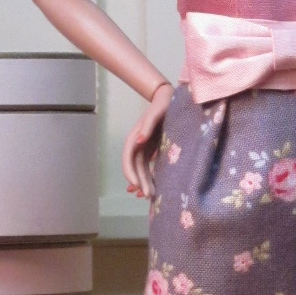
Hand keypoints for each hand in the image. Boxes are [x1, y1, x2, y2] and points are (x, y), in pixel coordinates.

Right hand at [122, 82, 173, 198]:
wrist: (168, 98)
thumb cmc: (163, 104)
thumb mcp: (156, 113)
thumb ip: (148, 127)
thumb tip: (139, 141)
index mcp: (134, 137)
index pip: (128, 159)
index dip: (130, 173)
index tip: (136, 185)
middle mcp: (137, 144)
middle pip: (135, 167)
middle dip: (140, 182)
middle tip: (148, 195)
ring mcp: (144, 148)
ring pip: (141, 169)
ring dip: (145, 182)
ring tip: (151, 196)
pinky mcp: (152, 149)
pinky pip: (148, 167)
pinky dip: (150, 176)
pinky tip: (154, 187)